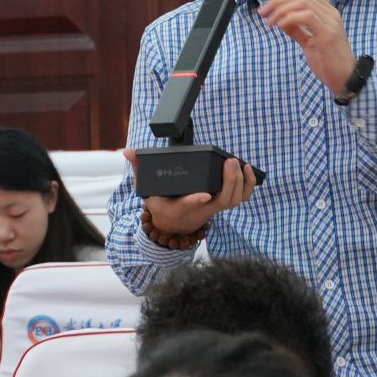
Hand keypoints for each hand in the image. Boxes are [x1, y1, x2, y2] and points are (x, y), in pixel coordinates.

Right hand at [125, 149, 257, 237]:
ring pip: (234, 201)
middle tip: (230, 162)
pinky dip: (247, 186)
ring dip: (241, 183)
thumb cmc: (161, 203)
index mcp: (179, 207)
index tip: (204, 195)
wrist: (173, 224)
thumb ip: (140, 169)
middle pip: (222, 201)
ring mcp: (213, 208)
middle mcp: (200, 210)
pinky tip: (248, 169)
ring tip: (240, 163)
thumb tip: (128, 152)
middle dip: (229, 182)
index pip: (188, 205)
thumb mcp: (146, 189)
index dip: (196, 201)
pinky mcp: (222, 203)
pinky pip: (240, 198)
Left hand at [260, 0, 354, 93]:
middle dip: (277, 0)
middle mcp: (331, 13)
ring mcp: (331, 22)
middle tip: (262, 12)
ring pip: (302, 2)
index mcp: (327, 12)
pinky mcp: (328, 33)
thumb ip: (297, 30)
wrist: (345, 79)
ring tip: (269, 22)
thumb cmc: (327, 62)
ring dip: (281, 9)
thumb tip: (280, 20)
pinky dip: (289, 18)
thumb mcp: (309, 42)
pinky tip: (280, 25)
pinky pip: (306, 16)